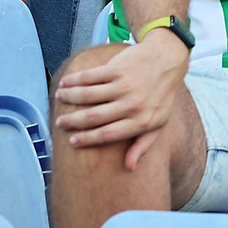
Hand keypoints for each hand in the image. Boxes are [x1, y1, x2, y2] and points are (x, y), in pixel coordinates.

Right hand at [54, 32, 189, 168]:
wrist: (168, 59)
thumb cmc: (161, 95)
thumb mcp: (158, 122)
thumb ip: (143, 145)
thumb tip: (128, 167)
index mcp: (142, 121)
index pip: (107, 135)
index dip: (86, 139)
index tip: (71, 141)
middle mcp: (133, 104)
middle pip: (93, 116)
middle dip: (72, 121)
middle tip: (60, 123)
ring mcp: (125, 85)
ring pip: (88, 95)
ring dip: (70, 97)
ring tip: (60, 98)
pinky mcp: (118, 68)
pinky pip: (90, 77)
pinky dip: (73, 80)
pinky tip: (65, 83)